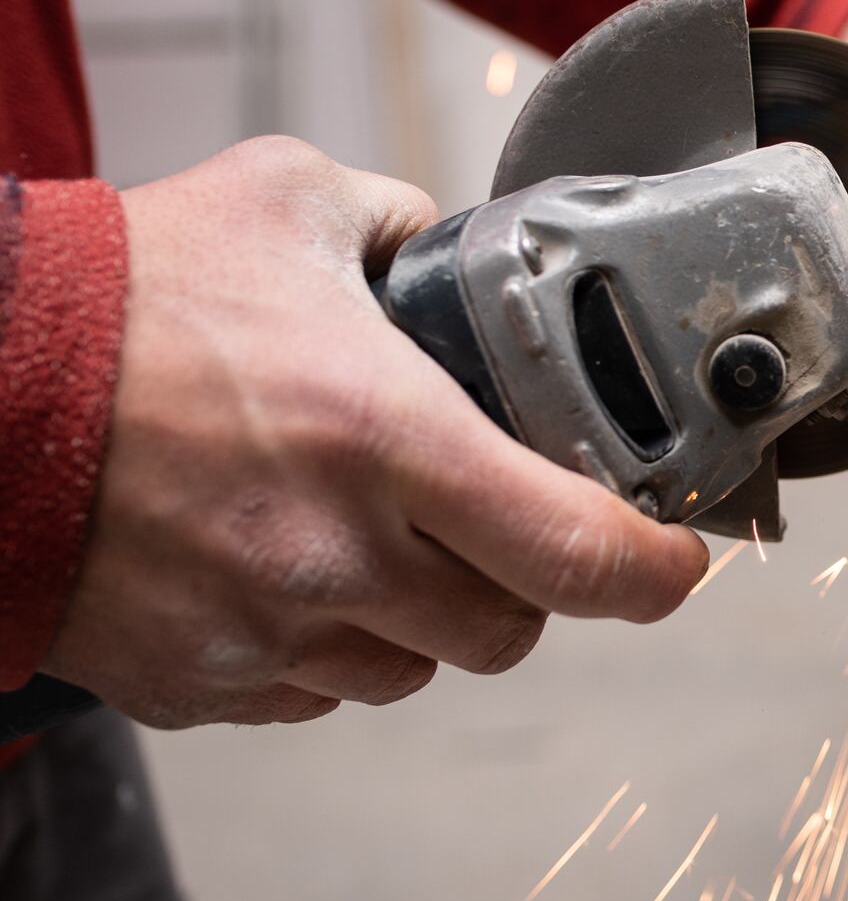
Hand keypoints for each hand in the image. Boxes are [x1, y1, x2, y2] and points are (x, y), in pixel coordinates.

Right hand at [41, 137, 709, 728]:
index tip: (678, 560)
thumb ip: (398, 223)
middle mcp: (339, 557)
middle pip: (509, 630)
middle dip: (525, 584)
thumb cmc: (115, 296)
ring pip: (411, 671)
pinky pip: (309, 697)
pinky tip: (284, 573)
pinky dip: (324, 650)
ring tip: (375, 543)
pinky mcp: (197, 685)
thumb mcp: (284, 203)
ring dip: (422, 621)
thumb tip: (450, 245)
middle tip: (500, 529)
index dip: (653, 570)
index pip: (579, 553)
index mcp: (390, 441)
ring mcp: (264, 635)